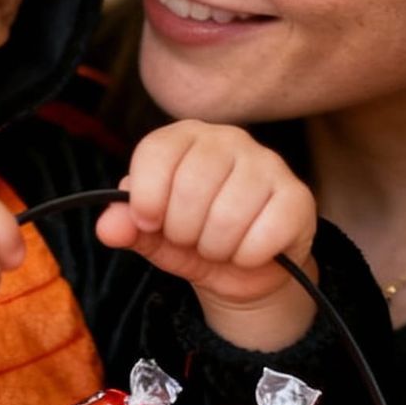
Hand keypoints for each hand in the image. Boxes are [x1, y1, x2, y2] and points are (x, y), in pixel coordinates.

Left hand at [96, 122, 318, 351]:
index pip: (156, 152)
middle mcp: (228, 139)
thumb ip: (125, 226)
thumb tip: (108, 227)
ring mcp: (267, 164)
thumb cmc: (192, 237)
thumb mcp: (151, 234)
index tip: (148, 222)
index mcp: (185, 136)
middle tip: (191, 237)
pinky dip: (247, 257)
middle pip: (190, 187)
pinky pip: (262, 236)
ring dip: (214, 248)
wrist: (242, 268)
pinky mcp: (297, 196)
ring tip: (218, 245)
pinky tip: (249, 251)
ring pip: (226, 216)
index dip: (145, 198)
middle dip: (181, 231)